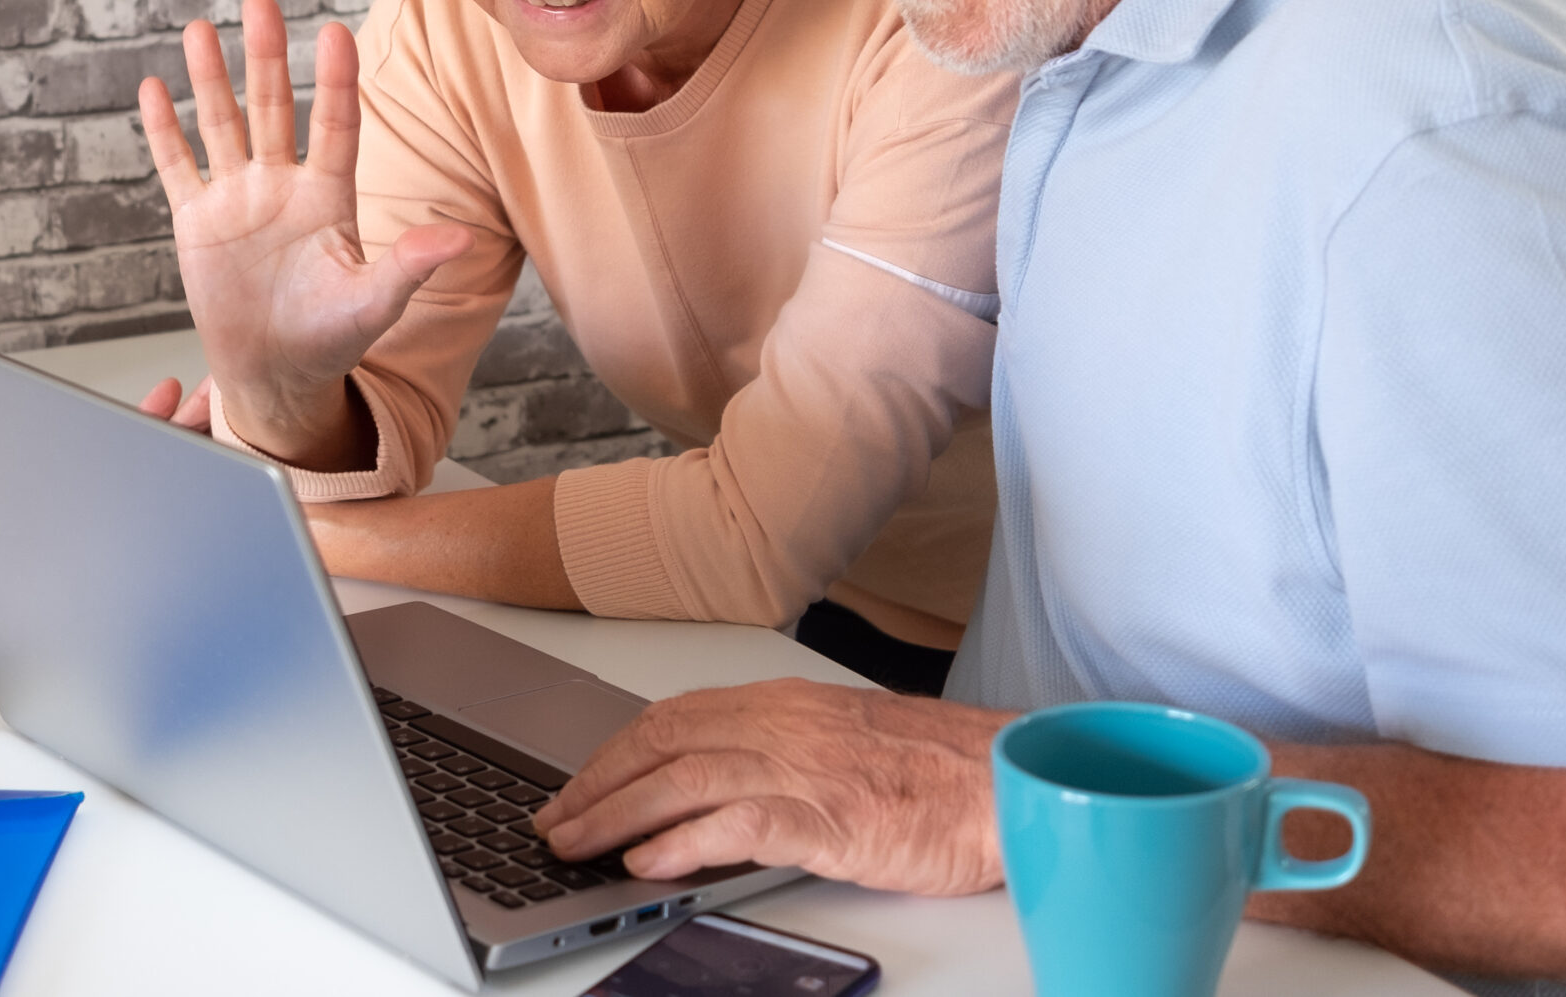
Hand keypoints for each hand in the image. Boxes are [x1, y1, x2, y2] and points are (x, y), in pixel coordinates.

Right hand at [138, 0, 471, 469]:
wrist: (276, 374)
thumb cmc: (332, 339)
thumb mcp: (375, 304)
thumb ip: (409, 266)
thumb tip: (461, 238)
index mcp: (328, 198)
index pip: (333, 126)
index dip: (333, 81)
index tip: (335, 33)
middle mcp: (282, 186)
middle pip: (271, 107)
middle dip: (263, 55)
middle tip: (258, 2)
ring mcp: (237, 199)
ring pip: (221, 124)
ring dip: (210, 78)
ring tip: (198, 29)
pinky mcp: (199, 222)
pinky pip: (178, 166)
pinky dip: (164, 131)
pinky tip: (153, 90)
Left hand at [532, 678, 1009, 895]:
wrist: (1012, 778)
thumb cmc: (939, 771)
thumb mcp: (843, 745)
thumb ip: (781, 754)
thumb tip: (714, 788)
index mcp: (785, 704)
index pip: (672, 718)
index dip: (614, 753)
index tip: (577, 784)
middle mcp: (784, 724)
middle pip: (661, 742)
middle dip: (596, 784)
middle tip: (553, 821)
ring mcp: (806, 768)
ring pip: (684, 778)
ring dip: (618, 814)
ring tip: (575, 845)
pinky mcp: (832, 816)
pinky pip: (740, 822)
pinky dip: (685, 841)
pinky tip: (649, 861)